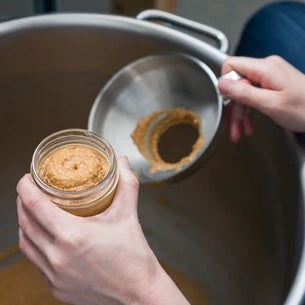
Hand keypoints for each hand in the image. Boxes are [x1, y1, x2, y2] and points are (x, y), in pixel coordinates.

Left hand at [16, 157, 188, 304]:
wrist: (138, 294)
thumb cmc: (134, 256)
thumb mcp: (128, 214)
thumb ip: (125, 184)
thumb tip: (122, 162)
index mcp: (73, 235)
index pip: (35, 205)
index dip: (25, 188)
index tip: (26, 178)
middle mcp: (58, 257)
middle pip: (26, 223)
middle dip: (22, 203)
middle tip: (28, 191)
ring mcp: (54, 275)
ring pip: (26, 244)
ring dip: (25, 225)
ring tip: (31, 212)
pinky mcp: (56, 288)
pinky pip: (36, 262)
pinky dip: (35, 246)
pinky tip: (44, 238)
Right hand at [219, 55, 304, 140]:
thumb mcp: (270, 104)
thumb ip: (244, 92)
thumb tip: (221, 84)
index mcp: (265, 68)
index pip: (231, 65)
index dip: (226, 85)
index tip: (229, 103)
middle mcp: (266, 69)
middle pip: (236, 83)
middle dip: (233, 107)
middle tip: (233, 126)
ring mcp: (269, 76)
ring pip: (243, 92)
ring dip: (240, 113)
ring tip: (240, 131)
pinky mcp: (272, 85)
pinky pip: (253, 95)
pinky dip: (249, 111)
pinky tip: (248, 124)